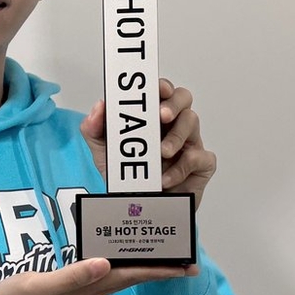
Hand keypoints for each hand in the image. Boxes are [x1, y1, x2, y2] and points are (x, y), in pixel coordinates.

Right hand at [0, 258, 191, 294]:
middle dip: (161, 268)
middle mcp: (91, 290)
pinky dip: (121, 264)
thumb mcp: (39, 287)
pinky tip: (121, 259)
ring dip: (144, 266)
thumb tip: (105, 264)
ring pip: (122, 276)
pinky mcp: (72, 288)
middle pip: (134, 276)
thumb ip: (71, 276)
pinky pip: (106, 274)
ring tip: (163, 256)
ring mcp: (82, 291)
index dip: (160, 270)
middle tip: (187, 259)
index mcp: (88, 287)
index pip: (132, 276)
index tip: (188, 267)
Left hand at [80, 78, 216, 210]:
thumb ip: (94, 129)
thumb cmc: (127, 177)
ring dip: (176, 136)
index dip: (160, 85)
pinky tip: (164, 179)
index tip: (154, 89)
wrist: (139, 209)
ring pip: (193, 122)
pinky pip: (199, 157)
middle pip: (183, 98)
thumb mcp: (103, 152)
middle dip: (174, 102)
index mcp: (152, 118)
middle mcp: (172, 126)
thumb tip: (100, 106)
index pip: (160, 91)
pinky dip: (181, 168)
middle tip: (161, 115)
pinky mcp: (200, 165)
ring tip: (161, 152)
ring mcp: (189, 144)